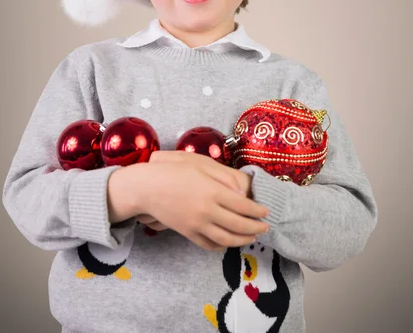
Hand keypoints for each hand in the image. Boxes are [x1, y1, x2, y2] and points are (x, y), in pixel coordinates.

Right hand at [134, 151, 268, 250]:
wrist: (147, 187)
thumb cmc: (173, 172)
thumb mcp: (200, 166)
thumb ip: (223, 178)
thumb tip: (241, 192)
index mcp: (213, 192)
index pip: (243, 206)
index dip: (257, 211)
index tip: (266, 212)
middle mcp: (208, 211)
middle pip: (238, 225)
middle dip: (255, 228)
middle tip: (265, 227)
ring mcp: (197, 224)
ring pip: (226, 239)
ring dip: (242, 240)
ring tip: (252, 237)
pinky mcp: (187, 233)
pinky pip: (208, 244)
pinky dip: (221, 246)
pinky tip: (228, 243)